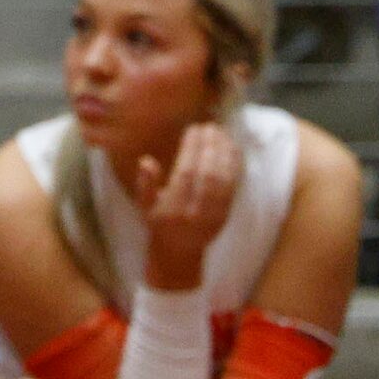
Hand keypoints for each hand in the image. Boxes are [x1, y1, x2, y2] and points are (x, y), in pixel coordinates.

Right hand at [131, 122, 240, 289]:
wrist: (179, 252)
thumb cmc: (158, 224)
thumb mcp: (143, 206)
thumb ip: (145, 184)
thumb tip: (146, 161)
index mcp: (171, 208)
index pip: (185, 173)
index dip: (191, 149)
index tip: (193, 129)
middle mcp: (194, 212)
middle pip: (208, 174)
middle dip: (211, 147)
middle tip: (210, 126)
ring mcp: (213, 213)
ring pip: (224, 179)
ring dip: (225, 153)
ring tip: (221, 133)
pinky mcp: (227, 213)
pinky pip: (233, 186)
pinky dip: (235, 165)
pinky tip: (232, 149)